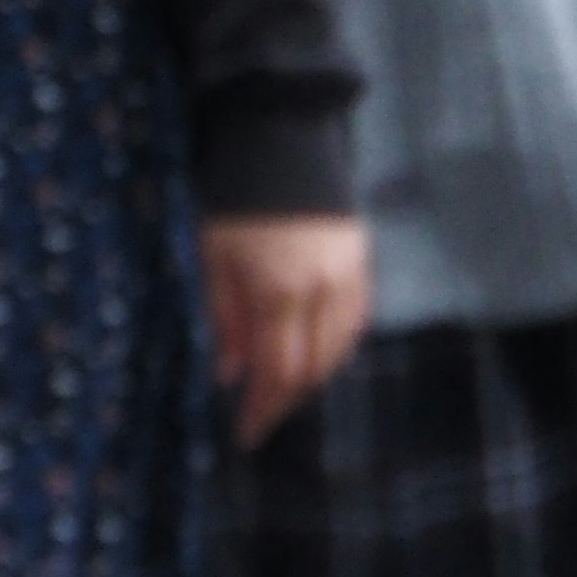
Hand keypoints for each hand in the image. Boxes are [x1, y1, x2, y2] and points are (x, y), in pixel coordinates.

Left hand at [201, 213, 371, 450]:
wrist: (284, 140)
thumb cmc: (234, 200)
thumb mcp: (213, 260)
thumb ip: (225, 321)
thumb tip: (231, 377)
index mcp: (280, 292)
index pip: (279, 372)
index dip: (264, 410)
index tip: (246, 436)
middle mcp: (325, 290)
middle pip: (315, 368)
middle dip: (287, 399)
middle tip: (260, 417)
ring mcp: (351, 274)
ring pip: (341, 348)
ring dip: (313, 376)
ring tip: (282, 391)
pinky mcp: (364, 260)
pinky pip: (357, 320)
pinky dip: (336, 346)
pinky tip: (315, 354)